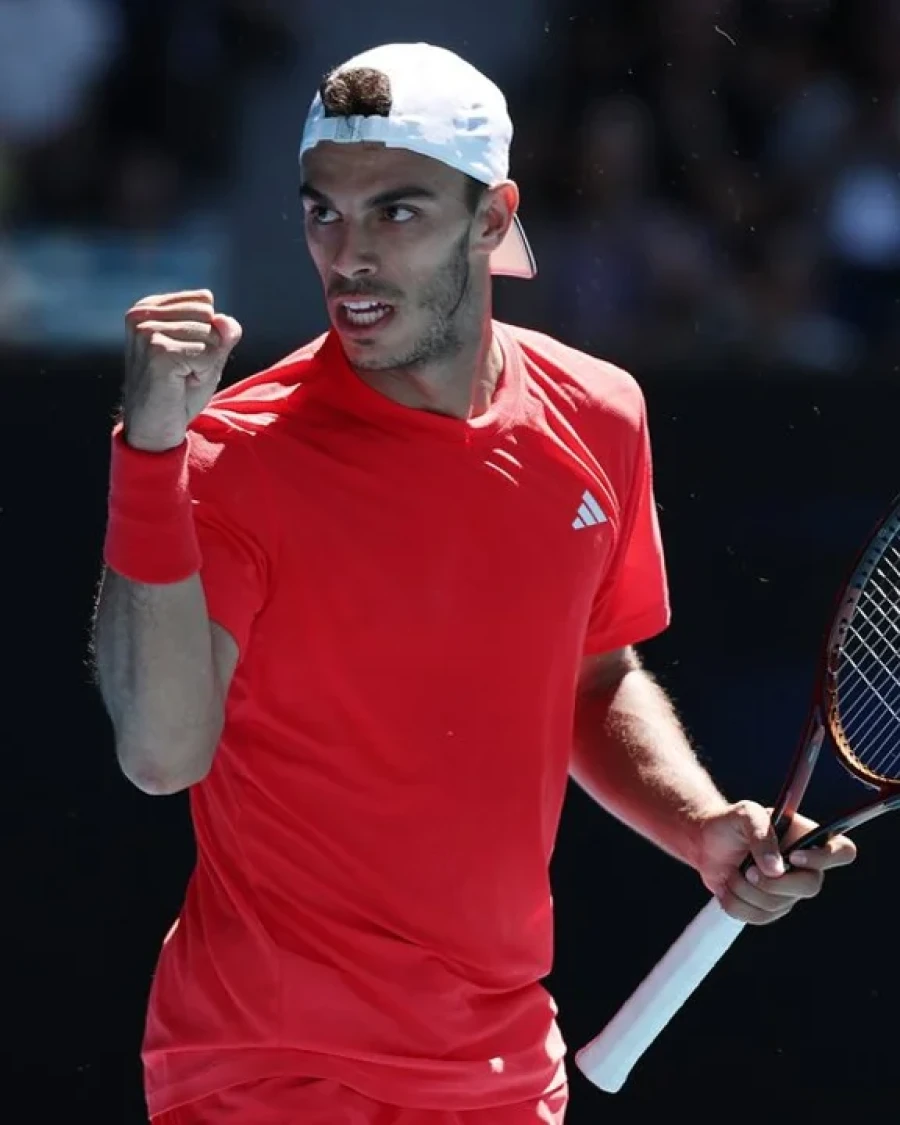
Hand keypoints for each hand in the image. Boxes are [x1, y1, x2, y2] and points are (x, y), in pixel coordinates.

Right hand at [122, 289, 242, 451]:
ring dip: (205, 364)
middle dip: (207, 350)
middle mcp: (143, 314)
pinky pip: (207, 354)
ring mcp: (147, 331)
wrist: (155, 428)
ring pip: (210, 336)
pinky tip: (179, 385)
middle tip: (183, 372)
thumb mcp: (207, 356)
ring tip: (180, 378)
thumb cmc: (179, 392)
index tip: (183, 357)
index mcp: (150, 308)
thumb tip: (226, 321)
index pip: (204, 303)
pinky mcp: (158, 351)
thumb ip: (221, 334)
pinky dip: (203, 374)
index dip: (206, 336)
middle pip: (209, 317)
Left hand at [696, 800, 856, 924]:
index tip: (793, 857)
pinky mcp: (770, 908)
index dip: (824, 858)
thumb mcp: (745, 815)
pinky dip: (737, 904)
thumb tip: (776, 869)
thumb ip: (762, 835)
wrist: (706, 843)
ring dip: (747, 890)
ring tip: (733, 872)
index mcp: (808, 838)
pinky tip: (728, 886)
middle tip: (748, 869)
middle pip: (811, 886)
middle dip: (773, 882)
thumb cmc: (731, 823)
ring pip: (779, 904)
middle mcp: (806, 868)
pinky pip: (760, 917)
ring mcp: (790, 891)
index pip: (842, 851)